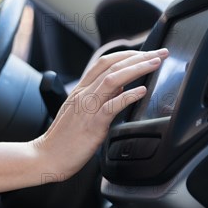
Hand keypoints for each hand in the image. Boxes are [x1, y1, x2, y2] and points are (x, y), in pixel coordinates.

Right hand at [33, 48, 168, 179]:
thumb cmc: (63, 139)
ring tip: (154, 63)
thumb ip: (98, 97)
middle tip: (159, 53)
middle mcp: (83, 94)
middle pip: (112, 66)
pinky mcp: (92, 124)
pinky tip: (141, 91)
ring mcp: (87, 107)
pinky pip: (112, 105)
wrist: (47, 155)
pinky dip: (128, 96)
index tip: (146, 52)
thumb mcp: (79, 111)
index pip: (104, 62)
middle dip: (138, 56)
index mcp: (80, 90)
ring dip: (136, 68)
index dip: (127, 54)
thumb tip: (120, 87)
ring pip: (112, 79)